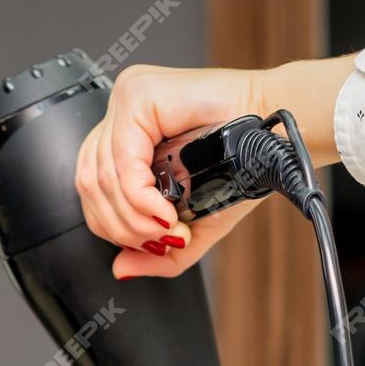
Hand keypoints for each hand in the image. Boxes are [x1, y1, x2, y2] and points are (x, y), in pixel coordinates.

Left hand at [75, 59, 349, 280]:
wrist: (276, 137)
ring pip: (99, 177)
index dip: (115, 224)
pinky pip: (120, 162)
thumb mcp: (193, 221)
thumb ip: (155, 250)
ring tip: (170, 225)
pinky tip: (165, 210)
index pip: (91, 187)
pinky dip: (140, 198)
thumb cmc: (241, 166)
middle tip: (165, 236)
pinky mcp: (138, 96)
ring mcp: (126, 100)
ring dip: (134, 217)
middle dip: (125, 226)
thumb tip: (119, 269)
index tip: (156, 239)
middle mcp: (120, 114)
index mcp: (125, 134)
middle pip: (89, 184)